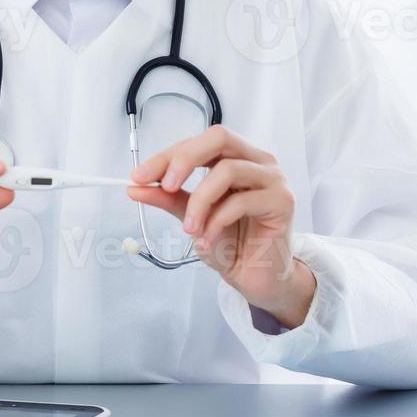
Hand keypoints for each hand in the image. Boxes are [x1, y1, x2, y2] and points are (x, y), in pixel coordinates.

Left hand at [127, 125, 314, 328]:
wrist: (254, 277)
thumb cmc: (229, 243)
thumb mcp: (190, 216)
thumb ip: (168, 198)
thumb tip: (135, 186)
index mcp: (236, 156)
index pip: (199, 142)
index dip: (167, 156)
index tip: (139, 176)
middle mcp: (257, 161)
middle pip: (219, 138)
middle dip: (184, 160)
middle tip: (164, 186)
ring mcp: (273, 179)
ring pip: (228, 170)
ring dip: (200, 201)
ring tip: (189, 229)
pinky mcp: (282, 202)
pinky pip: (241, 201)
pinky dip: (216, 221)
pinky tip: (208, 239)